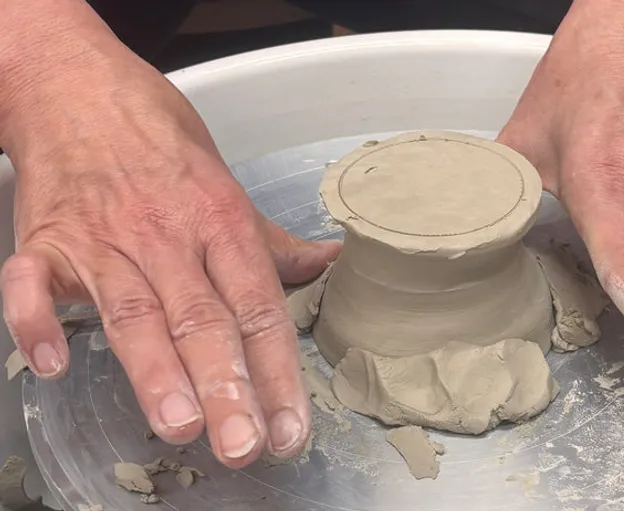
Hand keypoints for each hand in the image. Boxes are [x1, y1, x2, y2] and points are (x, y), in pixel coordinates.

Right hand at [0, 17, 339, 467]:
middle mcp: (167, 236)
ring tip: (180, 424)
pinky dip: (36, 321)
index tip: (290, 424)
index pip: (259, 305)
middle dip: (226, 385)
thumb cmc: (158, 139)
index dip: (278, 369)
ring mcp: (103, 240)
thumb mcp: (227, 182)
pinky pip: (30, 283)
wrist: (77, 87)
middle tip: (243, 443)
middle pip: (202, 318)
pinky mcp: (43, 240)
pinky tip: (52, 364)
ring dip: (156, 370)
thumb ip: (270, 241)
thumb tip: (326, 263)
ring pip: (134, 310)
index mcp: (220, 222)